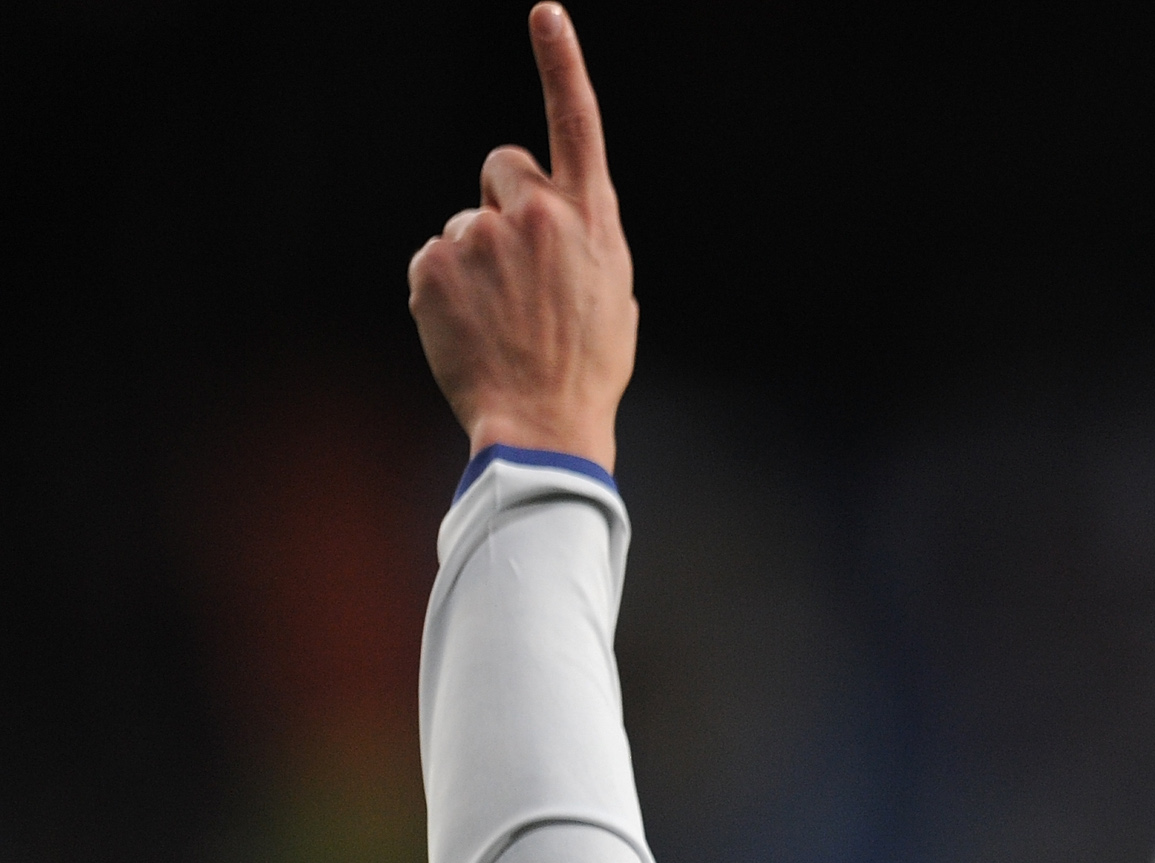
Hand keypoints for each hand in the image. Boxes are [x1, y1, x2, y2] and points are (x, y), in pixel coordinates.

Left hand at [407, 5, 636, 469]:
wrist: (542, 422)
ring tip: (500, 320)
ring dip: (476, 262)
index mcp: (590, 220)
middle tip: (520, 273)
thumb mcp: (614, 295)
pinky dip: (445, 292)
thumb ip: (585, 241)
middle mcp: (536, 214)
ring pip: (465, 223)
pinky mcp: (433, 264)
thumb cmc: (587, 368)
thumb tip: (556, 225)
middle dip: (503, 203)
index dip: (562, 64)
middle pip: (501, 167)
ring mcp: (480, 237)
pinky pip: (433, 260)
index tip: (545, 14)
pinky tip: (470, 329)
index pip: (576, 123)